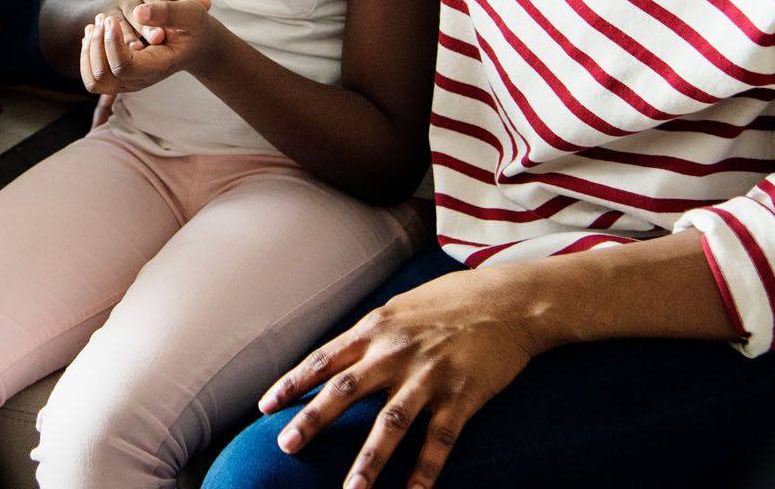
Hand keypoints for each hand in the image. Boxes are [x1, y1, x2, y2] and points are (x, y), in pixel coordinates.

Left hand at [79, 0, 215, 94]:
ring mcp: (129, 82)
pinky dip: (87, 55)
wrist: (196, 43)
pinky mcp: (120, 77)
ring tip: (97, 24)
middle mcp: (142, 80)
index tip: (111, 19)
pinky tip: (94, 32)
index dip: (112, 43)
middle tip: (104, 18)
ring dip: (90, 50)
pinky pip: (92, 78)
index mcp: (159, 66)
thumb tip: (138, 12)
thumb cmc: (194, 26)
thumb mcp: (191, 13)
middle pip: (103, 74)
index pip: (124, 66)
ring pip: (93, 80)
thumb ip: (167, 11)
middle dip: (97, 43)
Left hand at [257, 266, 544, 488]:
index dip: (292, 384)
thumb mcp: (399, 309)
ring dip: (368, 461)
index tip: (264, 408)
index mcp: (375, 329)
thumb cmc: (449, 303)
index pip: (323, 359)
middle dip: (313, 420)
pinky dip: (425, 472)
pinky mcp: (463, 396)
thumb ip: (368, 335)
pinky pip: (439, 441)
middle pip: (345, 390)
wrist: (509, 302)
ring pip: (390, 424)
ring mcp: (429, 376)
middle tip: (286, 447)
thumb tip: (336, 357)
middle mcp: (396, 352)